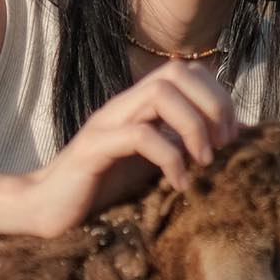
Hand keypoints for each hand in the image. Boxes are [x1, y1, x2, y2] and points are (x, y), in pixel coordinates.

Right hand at [24, 61, 240, 237]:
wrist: (46, 208)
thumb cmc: (101, 186)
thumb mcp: (153, 164)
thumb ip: (183, 147)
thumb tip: (232, 139)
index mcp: (139, 105)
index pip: (187, 70)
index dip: (218, 96)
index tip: (231, 136)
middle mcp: (124, 105)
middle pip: (177, 72)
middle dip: (212, 104)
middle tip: (222, 145)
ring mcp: (107, 123)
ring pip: (159, 93)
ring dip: (193, 126)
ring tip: (203, 162)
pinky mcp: (94, 149)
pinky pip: (139, 136)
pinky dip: (169, 158)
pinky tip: (178, 184)